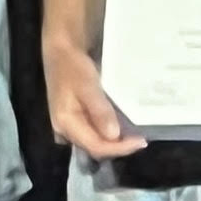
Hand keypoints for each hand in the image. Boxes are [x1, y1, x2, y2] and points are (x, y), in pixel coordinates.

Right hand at [45, 34, 144, 158]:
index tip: (140, 141)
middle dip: (118, 146)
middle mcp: (64, 130)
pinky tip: (120, 127)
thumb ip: (99, 111)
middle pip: (94, 147)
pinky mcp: (73, 120)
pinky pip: (92, 133)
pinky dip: (107, 133)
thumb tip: (113, 135)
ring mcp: (68, 126)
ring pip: (94, 142)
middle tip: (141, 139)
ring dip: (114, 142)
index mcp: (66, 123)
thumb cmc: (73, 66)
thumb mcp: (88, 85)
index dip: (119, 148)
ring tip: (134, 135)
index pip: (95, 146)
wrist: (60, 52)